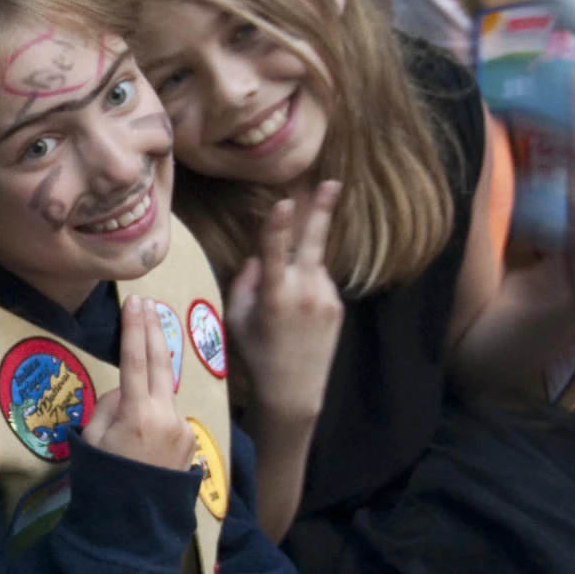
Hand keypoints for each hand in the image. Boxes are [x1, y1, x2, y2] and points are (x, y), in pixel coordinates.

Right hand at [82, 295, 196, 469]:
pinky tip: (145, 434)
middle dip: (153, 330)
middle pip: (160, 362)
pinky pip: (169, 417)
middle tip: (148, 303)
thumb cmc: (103, 481)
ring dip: (152, 380)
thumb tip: (124, 391)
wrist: (133, 525)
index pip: (135, 359)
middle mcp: (166, 416)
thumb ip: (109, 407)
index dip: (134, 328)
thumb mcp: (92, 440)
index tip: (135, 302)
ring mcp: (183, 428)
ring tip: (139, 377)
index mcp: (137, 414)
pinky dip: (156, 414)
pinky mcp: (191, 441)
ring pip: (164, 393)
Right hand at [227, 182, 344, 430]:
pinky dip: (307, 286)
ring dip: (300, 267)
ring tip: (287, 308)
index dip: (278, 227)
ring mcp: (326, 299)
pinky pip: (319, 282)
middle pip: (313, 244)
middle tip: (334, 182)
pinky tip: (299, 315)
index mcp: (274, 297)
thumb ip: (245, 281)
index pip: (275, 254)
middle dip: (322, 211)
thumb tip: (260, 255)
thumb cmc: (255, 354)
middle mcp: (304, 294)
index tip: (284, 202)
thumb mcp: (236, 318)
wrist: (294, 392)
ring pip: (312, 265)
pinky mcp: (338, 306)